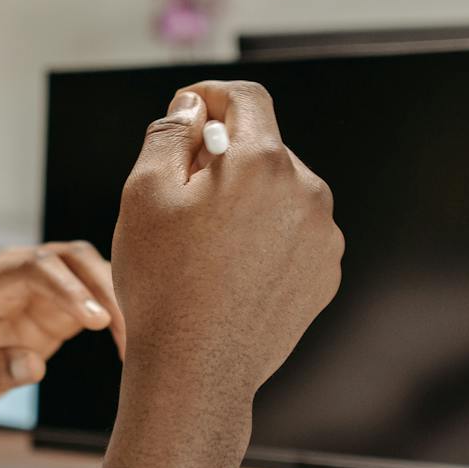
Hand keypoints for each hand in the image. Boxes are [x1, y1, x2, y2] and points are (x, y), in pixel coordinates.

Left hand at [0, 242, 121, 467]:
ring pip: (91, 271)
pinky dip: (117, 316)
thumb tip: (33, 366)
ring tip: (132, 342)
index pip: (35, 267)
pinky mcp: (60, 304)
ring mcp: (42, 285)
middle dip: (103, 287)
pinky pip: (97, 298)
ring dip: (117, 299)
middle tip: (124, 332)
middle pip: (71, 257)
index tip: (97, 321)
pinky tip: (128, 344)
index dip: (69, 288)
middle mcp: (17, 272)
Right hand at [101, 83, 343, 467]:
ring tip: (206, 242)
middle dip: (226, 157)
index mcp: (262, 161)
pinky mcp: (325, 273)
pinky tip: (230, 270)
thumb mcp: (143, 194)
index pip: (246, 100)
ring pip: (280, 193)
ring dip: (247, 199)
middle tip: (183, 192)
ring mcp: (323, 235)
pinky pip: (294, 235)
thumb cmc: (162, 282)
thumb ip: (169, 134)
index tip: (190, 109)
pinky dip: (266, 238)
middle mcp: (307, 190)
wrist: (196, 371)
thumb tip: (193, 108)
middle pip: (264, 149)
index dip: (212, 96)